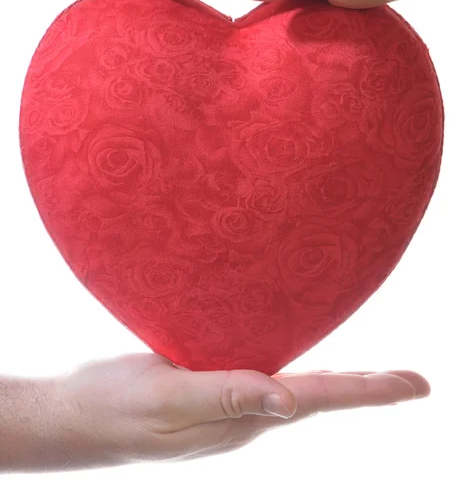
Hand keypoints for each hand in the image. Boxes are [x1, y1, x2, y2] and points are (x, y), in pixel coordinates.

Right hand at [53, 353, 429, 466]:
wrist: (77, 415)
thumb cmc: (116, 410)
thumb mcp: (168, 402)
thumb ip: (225, 398)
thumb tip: (289, 403)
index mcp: (241, 418)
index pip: (318, 398)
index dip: (370, 390)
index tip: (417, 386)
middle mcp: (244, 411)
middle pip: (318, 396)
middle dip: (366, 389)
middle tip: (412, 382)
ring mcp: (227, 400)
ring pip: (293, 385)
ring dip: (335, 380)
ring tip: (370, 377)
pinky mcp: (209, 383)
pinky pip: (262, 371)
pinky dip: (292, 362)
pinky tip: (296, 356)